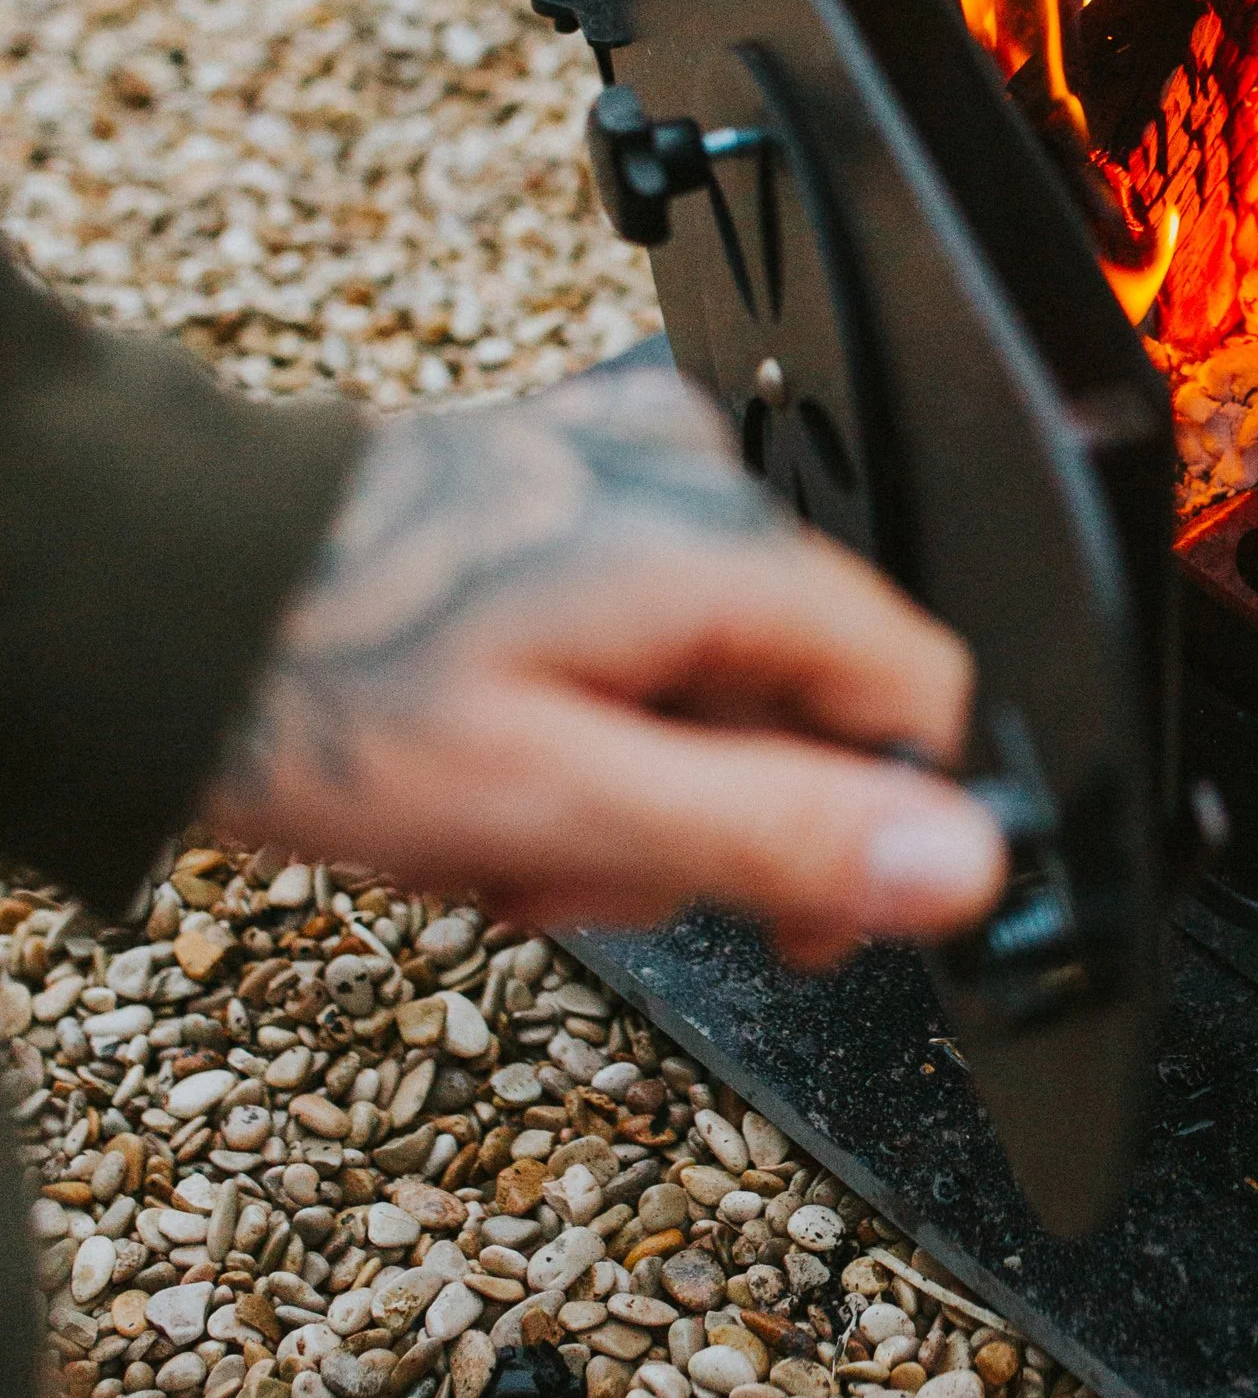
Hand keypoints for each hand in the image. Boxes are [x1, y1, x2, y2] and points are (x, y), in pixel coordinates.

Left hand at [205, 360, 1007, 967]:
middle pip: (802, 701)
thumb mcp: (562, 803)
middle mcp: (694, 485)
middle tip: (568, 872)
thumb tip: (962, 863)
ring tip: (492, 825)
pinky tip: (480, 755)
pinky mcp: (562, 493)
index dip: (875, 832)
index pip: (917, 699)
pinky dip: (576, 717)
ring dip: (620, 786)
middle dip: (697, 822)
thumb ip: (776, 834)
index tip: (795, 920)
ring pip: (708, 682)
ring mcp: (623, 477)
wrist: (154, 595)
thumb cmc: (319, 687)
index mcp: (724, 549)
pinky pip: (633, 632)